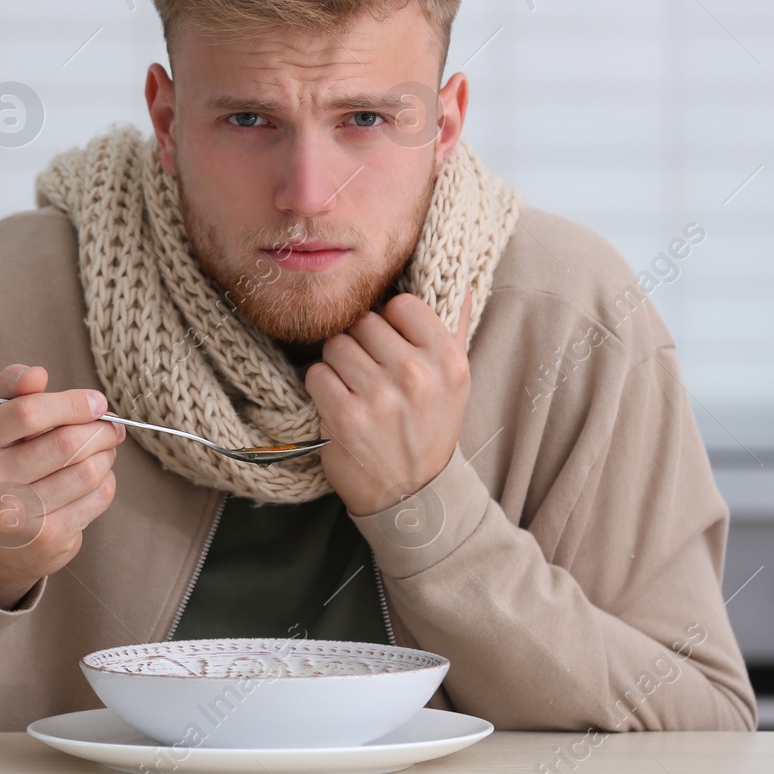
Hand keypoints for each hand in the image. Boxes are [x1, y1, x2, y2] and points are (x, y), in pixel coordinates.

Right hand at [0, 364, 125, 608]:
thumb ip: (10, 390)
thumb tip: (36, 373)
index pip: (28, 412)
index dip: (72, 403)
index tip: (97, 401)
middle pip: (66, 443)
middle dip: (100, 429)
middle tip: (111, 426)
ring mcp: (15, 515)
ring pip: (88, 471)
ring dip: (106, 455)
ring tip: (102, 450)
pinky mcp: (46, 538)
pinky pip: (98, 498)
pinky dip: (106, 482)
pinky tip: (93, 480)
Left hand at [304, 289, 471, 516]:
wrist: (411, 495)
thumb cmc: (428, 430)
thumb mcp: (454, 381)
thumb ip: (452, 328)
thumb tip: (456, 278)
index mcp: (448, 360)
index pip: (402, 304)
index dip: (390, 323)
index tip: (393, 348)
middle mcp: (418, 375)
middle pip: (363, 322)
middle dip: (360, 345)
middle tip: (371, 375)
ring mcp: (381, 397)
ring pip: (336, 344)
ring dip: (338, 366)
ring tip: (355, 390)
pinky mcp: (346, 417)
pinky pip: (317, 374)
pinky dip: (321, 389)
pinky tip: (340, 406)